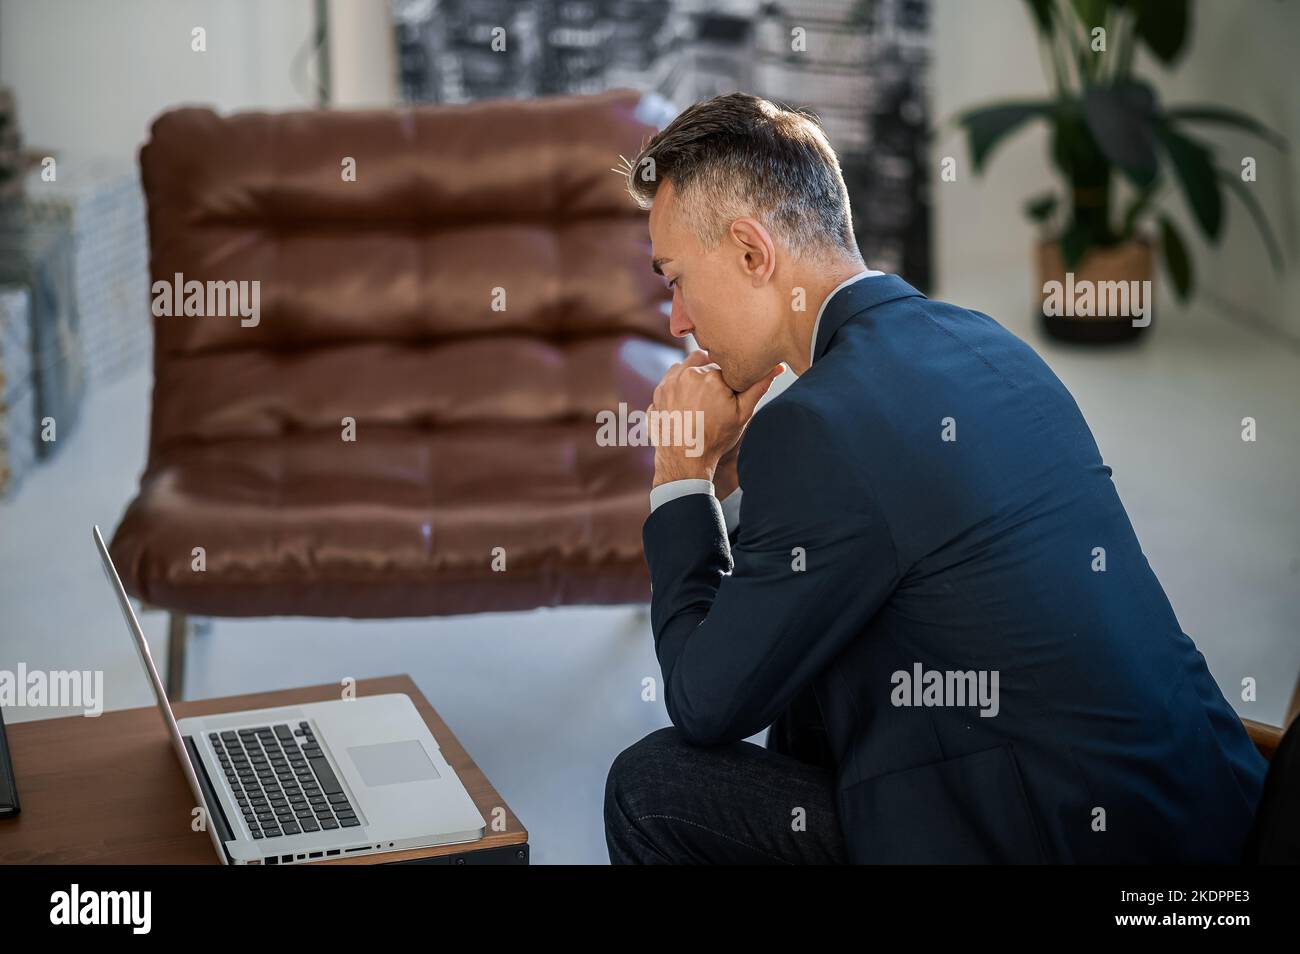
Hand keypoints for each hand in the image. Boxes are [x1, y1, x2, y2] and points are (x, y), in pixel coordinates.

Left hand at [648, 351, 783, 487]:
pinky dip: (678, 386)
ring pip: (686, 367)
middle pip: (704, 361)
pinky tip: (686, 404)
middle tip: (713, 398)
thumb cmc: (716, 438)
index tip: (727, 396)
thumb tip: (777, 367)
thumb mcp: (742, 414)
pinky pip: (671, 379)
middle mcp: (687, 374)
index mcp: (710, 376)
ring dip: (693, 376)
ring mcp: (669, 383)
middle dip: (709, 374)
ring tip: (700, 400)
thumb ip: (759, 387)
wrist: (685, 461)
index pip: (724, 365)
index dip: (728, 380)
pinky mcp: (657, 392)